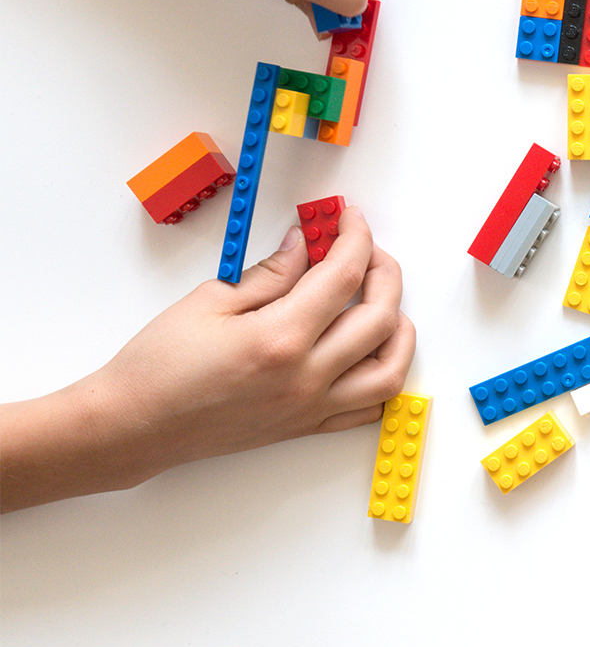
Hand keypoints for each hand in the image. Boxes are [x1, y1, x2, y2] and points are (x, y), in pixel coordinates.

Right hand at [102, 206, 414, 473]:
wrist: (134, 425)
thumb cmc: (160, 365)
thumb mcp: (211, 300)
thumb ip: (271, 273)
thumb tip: (307, 245)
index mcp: (280, 338)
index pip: (343, 277)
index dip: (355, 238)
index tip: (351, 219)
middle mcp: (305, 377)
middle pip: (379, 317)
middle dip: (384, 272)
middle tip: (367, 250)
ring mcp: (310, 407)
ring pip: (389, 370)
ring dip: (398, 330)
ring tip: (382, 302)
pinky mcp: (306, 426)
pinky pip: (369, 408)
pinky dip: (383, 377)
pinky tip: (371, 351)